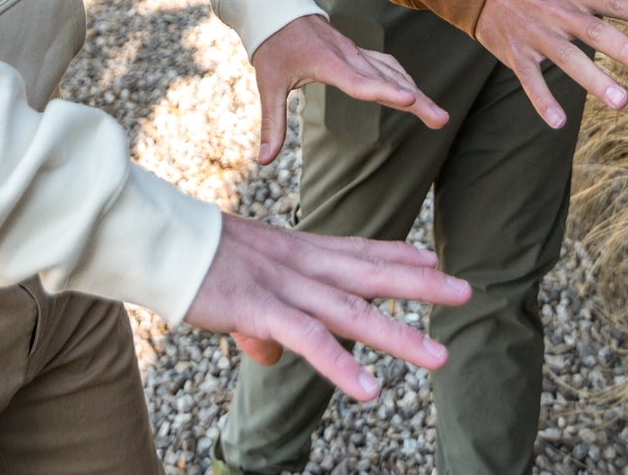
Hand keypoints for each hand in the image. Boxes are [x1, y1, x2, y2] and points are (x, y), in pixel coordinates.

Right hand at [184, 213, 470, 400]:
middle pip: (369, 273)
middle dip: (420, 283)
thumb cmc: (196, 260)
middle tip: (466, 290)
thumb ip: (265, 316)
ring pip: (350, 311)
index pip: (355, 248)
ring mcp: (283, 284)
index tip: (431, 258)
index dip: (396, 253)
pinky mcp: (260, 308)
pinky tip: (368, 389)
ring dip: (397, 334)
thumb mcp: (240, 281)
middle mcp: (299, 262)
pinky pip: (308, 340)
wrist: (161, 239)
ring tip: (438, 356)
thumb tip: (271, 354)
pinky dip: (340, 365)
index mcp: (294, 249)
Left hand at [251, 14, 446, 163]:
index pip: (359, 82)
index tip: (411, 100)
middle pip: (387, 78)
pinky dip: (404, 78)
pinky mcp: (358, 51)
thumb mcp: (268, 83)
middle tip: (442, 120)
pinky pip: (387, 64)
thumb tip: (263, 160)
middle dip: (416, 99)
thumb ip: (271, 123)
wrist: (279, 11)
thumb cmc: (274, 47)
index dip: (385, 92)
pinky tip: (416, 93)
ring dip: (417, 91)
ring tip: (439, 116)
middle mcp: (348, 55)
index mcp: (327, 62)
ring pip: (393, 70)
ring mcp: (356, 52)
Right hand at [473, 0, 627, 126]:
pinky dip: (541, 100)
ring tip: (621, 102)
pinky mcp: (515, 53)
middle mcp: (558, 12)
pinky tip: (558, 121)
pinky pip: (529, 79)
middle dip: (623, 49)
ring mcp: (536, 34)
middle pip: (594, 32)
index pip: (614, 1)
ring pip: (567, 59)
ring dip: (594, 80)